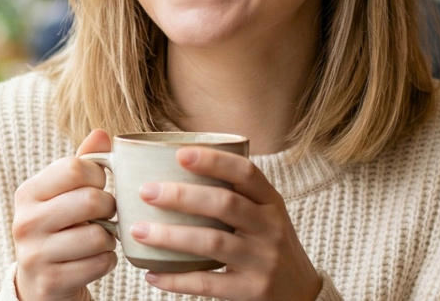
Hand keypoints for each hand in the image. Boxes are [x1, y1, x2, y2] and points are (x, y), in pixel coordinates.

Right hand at [13, 129, 117, 300]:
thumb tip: (102, 133)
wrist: (40, 283)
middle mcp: (25, 222)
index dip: (99, 176)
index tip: (98, 186)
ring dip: (109, 238)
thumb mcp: (63, 194)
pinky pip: (100, 264)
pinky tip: (94, 259)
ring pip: (99, 236)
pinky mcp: (51, 282)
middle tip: (105, 214)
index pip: (75, 168)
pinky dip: (107, 261)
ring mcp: (35, 255)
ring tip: (99, 238)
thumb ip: (82, 163)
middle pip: (90, 200)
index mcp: (28, 193)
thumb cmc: (59, 228)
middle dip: (109, 207)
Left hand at [131, 147, 322, 300]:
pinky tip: (152, 273)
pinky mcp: (252, 290)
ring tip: (139, 230)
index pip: (245, 173)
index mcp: (271, 202)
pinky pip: (208, 283)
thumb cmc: (268, 244)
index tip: (179, 154)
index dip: (214, 160)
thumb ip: (232, 195)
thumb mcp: (264, 215)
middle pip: (225, 204)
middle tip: (146, 191)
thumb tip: (173, 169)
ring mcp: (263, 260)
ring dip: (171, 235)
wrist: (301, 294)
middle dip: (181, 196)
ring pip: (212, 242)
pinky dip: (177, 279)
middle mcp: (271, 228)